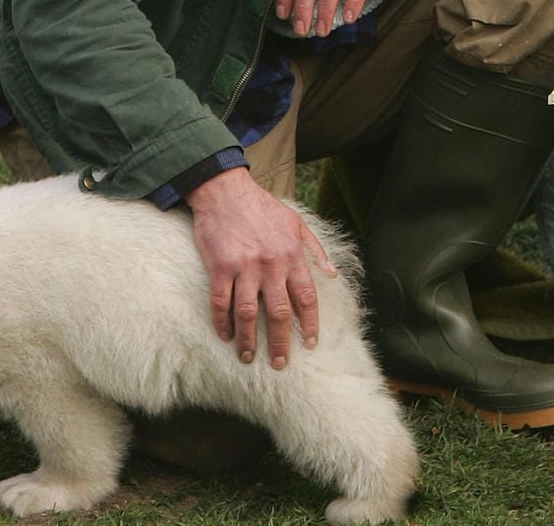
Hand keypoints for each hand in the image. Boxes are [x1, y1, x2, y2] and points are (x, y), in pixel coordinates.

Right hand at [182, 169, 335, 368]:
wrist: (226, 191)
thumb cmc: (262, 207)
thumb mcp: (297, 222)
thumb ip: (315, 250)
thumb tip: (333, 274)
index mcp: (292, 256)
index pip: (306, 298)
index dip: (310, 324)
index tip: (311, 344)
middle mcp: (271, 265)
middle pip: (280, 312)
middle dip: (282, 342)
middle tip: (280, 363)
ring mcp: (244, 267)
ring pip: (249, 313)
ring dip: (250, 340)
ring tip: (249, 358)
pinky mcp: (220, 267)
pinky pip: (221, 302)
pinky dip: (223, 322)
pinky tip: (225, 336)